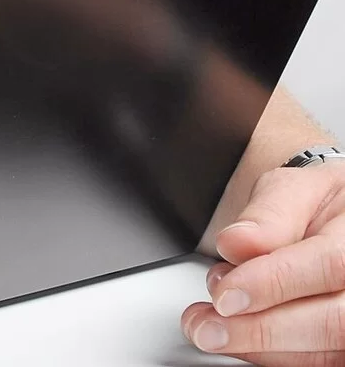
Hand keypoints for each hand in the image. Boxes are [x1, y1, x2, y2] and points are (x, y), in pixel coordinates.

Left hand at [184, 162, 344, 361]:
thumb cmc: (329, 207)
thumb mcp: (300, 190)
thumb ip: (270, 214)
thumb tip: (237, 243)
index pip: (330, 264)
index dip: (275, 282)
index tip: (225, 292)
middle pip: (333, 321)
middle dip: (262, 329)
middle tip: (208, 324)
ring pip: (327, 351)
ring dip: (264, 348)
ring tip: (216, 329)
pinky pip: (322, 360)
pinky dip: (278, 356)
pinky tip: (245, 342)